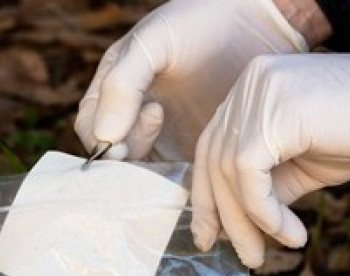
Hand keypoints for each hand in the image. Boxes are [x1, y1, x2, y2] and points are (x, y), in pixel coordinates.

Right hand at [74, 0, 309, 161]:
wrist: (259, 23)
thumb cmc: (201, 22)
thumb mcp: (154, 41)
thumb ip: (123, 84)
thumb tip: (104, 137)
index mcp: (113, 89)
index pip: (90, 128)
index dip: (103, 138)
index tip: (131, 129)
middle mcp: (132, 117)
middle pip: (112, 157)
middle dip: (127, 154)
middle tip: (158, 121)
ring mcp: (162, 138)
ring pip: (141, 173)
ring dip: (152, 170)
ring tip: (177, 134)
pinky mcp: (191, 152)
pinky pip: (174, 179)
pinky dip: (178, 180)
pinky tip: (197, 159)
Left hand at [191, 51, 349, 267]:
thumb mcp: (300, 166)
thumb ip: (264, 186)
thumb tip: (233, 226)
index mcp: (249, 91)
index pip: (212, 148)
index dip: (208, 195)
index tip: (211, 236)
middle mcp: (248, 85)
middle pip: (215, 161)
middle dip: (224, 216)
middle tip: (245, 258)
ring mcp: (259, 93)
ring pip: (229, 171)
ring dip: (247, 223)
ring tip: (266, 254)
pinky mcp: (275, 112)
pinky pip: (250, 174)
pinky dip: (264, 212)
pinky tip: (290, 234)